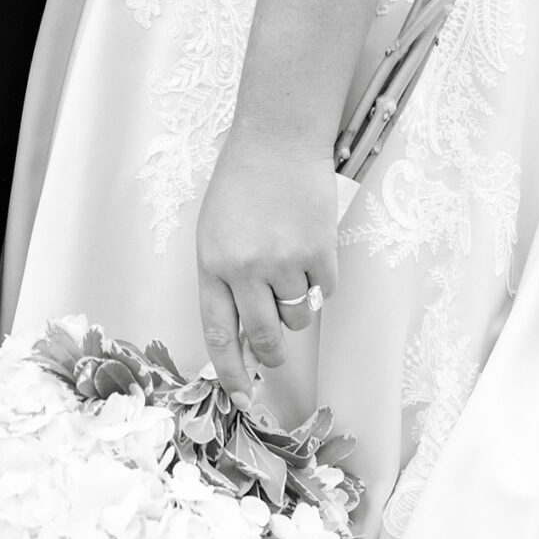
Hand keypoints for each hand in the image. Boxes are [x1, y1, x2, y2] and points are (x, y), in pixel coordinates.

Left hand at [195, 124, 339, 400]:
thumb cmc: (242, 183)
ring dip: (296, 304)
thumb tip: (244, 333)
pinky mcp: (319, 253)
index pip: (218, 335)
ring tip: (289, 263)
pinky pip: (325, 292)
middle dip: (271, 354)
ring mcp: (284, 262)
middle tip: (274, 351)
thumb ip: (225, 280)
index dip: (229, 373)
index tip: (239, 398)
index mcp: (212, 264)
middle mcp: (246, 269)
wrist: (278, 139)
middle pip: (263, 338)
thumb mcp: (215, 232)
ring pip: (297, 317)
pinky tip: (309, 247)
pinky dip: (320, 280)